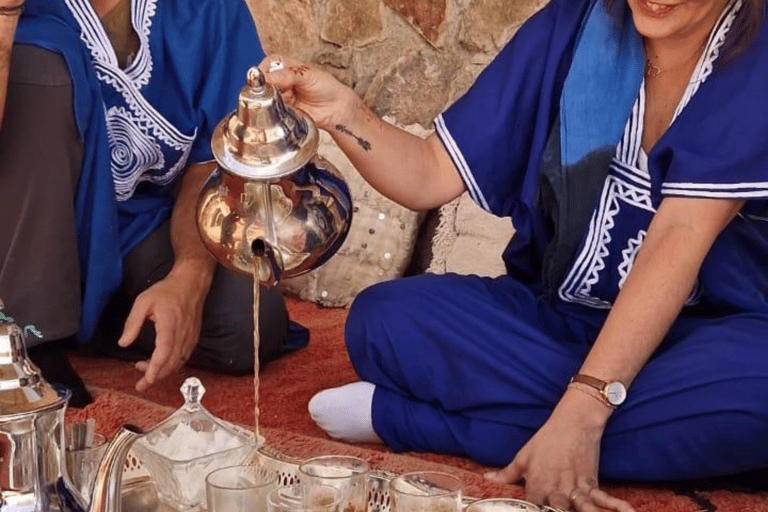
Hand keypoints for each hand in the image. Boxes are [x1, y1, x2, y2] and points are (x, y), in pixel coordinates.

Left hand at [117, 269, 206, 391]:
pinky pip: (184, 357)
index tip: (147, 379)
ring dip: (163, 372)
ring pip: (178, 362)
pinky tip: (161, 364)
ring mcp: (190, 337)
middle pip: (172, 362)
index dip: (156, 368)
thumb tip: (123, 343)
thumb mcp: (143, 301)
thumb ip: (132, 323)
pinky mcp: (193, 338)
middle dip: (156, 376)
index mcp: (170, 324)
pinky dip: (172, 365)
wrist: (191, 284)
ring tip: (146, 372)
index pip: (164, 351)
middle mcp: (183, 333)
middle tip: (141, 384)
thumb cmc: (167, 291)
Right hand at [258, 54, 358, 130]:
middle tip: (268, 91)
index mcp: (286, 67)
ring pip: (265, 97)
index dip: (263, 71)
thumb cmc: (326, 87)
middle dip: (263, 87)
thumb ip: (287, 75)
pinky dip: (272, 111)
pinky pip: (272, 111)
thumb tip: (266, 77)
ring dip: (267, 99)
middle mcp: (281, 81)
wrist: (336, 108)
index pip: (268, 65)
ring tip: (276, 101)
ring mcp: (281, 97)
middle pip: (263, 82)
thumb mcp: (308, 75)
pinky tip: (278, 109)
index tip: (261, 78)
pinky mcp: (283, 111)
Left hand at [485, 390, 634, 511]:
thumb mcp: (523, 456)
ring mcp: (574, 486)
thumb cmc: (546, 440)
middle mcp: (555, 489)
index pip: (531, 509)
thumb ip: (507, 474)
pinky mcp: (591, 482)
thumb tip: (486, 478)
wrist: (573, 422)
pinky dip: (614, 506)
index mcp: (536, 484)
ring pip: (578, 509)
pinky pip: (602, 498)